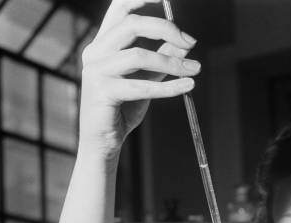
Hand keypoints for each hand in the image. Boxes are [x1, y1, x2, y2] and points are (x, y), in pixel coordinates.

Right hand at [79, 0, 199, 156]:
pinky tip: (188, 85)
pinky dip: (168, 86)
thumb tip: (185, 43)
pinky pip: (141, 85)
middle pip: (132, 25)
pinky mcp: (102, 91)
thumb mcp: (146, 79)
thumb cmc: (122, 110)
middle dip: (166, 29)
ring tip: (195, 70)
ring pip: (138, 55)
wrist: (104, 142)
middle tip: (191, 42)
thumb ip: (161, 60)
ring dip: (172, 62)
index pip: (120, 8)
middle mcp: (95, 51)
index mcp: (103, 43)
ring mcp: (96, 70)